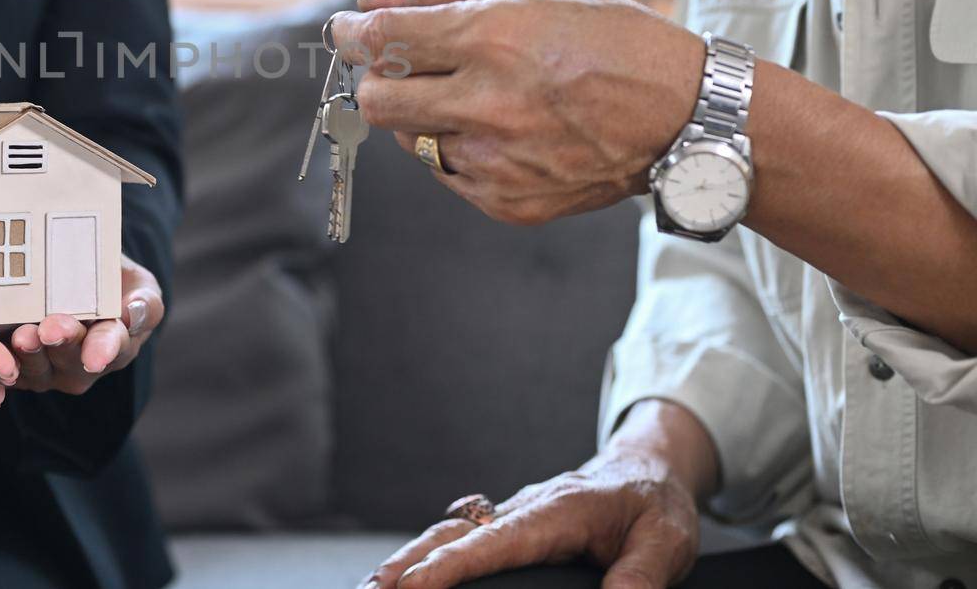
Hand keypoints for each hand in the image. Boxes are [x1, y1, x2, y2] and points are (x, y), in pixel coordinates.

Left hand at [2, 254, 163, 394]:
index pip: (113, 347)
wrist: (76, 280)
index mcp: (118, 343)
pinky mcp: (18, 366)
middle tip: (51, 328)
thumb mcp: (140, 286)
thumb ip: (145, 303)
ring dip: (29, 353)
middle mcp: (84, 363)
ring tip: (23, 334)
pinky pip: (5, 368)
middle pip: (72, 359)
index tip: (95, 356)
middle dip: (61, 344)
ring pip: (38, 368)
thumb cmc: (112, 282)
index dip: (103, 350)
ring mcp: (50, 369)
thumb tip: (133, 312)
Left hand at [331, 0, 704, 225]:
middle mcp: (490, 104)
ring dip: (425, 115)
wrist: (685, 119)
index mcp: (494, 39)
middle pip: (376, 100)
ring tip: (484, 97)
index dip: (351, 33)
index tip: (347, 30)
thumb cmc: (611, 39)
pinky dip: (461, 150)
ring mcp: (497, 162)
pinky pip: (447, 173)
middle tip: (403, 66)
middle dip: (376, 79)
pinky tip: (508, 131)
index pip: (382, 40)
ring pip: (410, 138)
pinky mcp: (507, 203)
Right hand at [362, 401, 714, 588]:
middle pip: (452, 534)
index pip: (493, 543)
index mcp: (555, 511)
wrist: (649, 466)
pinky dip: (426, 554)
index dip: (450, 566)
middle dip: (407, 563)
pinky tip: (408, 573)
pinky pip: (460, 538)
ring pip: (448, 534)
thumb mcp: (667, 540)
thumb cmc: (655, 501)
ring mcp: (511, 515)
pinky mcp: (511, 526)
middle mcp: (523, 509)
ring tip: (375, 585)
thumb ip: (640, 576)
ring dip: (407, 558)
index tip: (412, 585)